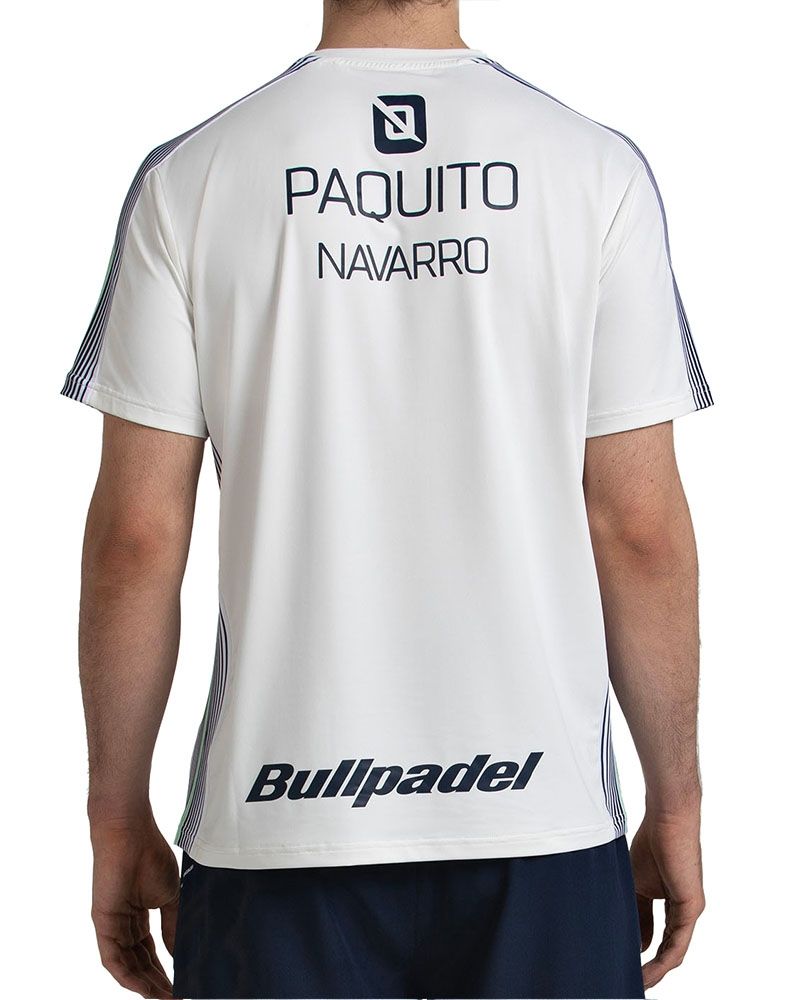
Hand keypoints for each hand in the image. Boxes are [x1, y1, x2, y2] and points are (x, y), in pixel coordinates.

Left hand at [89, 809, 179, 997]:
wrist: (130, 835)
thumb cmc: (150, 856)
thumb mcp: (170, 896)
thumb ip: (173, 925)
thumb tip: (180, 953)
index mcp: (139, 913)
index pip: (150, 950)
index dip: (164, 969)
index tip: (181, 983)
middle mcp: (124, 923)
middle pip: (139, 962)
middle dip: (156, 983)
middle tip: (175, 997)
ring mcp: (112, 925)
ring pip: (127, 965)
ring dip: (144, 985)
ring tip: (165, 997)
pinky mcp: (102, 924)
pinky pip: (112, 959)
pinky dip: (127, 976)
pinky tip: (143, 989)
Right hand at [630, 806, 704, 991]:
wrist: (667, 820)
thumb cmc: (651, 843)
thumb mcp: (637, 882)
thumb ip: (638, 911)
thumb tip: (634, 941)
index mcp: (671, 903)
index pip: (657, 936)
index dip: (643, 953)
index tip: (625, 965)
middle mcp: (683, 910)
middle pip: (667, 948)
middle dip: (650, 968)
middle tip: (631, 981)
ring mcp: (689, 910)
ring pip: (675, 951)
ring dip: (656, 970)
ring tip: (639, 982)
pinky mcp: (692, 907)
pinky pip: (679, 942)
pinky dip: (664, 959)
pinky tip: (650, 969)